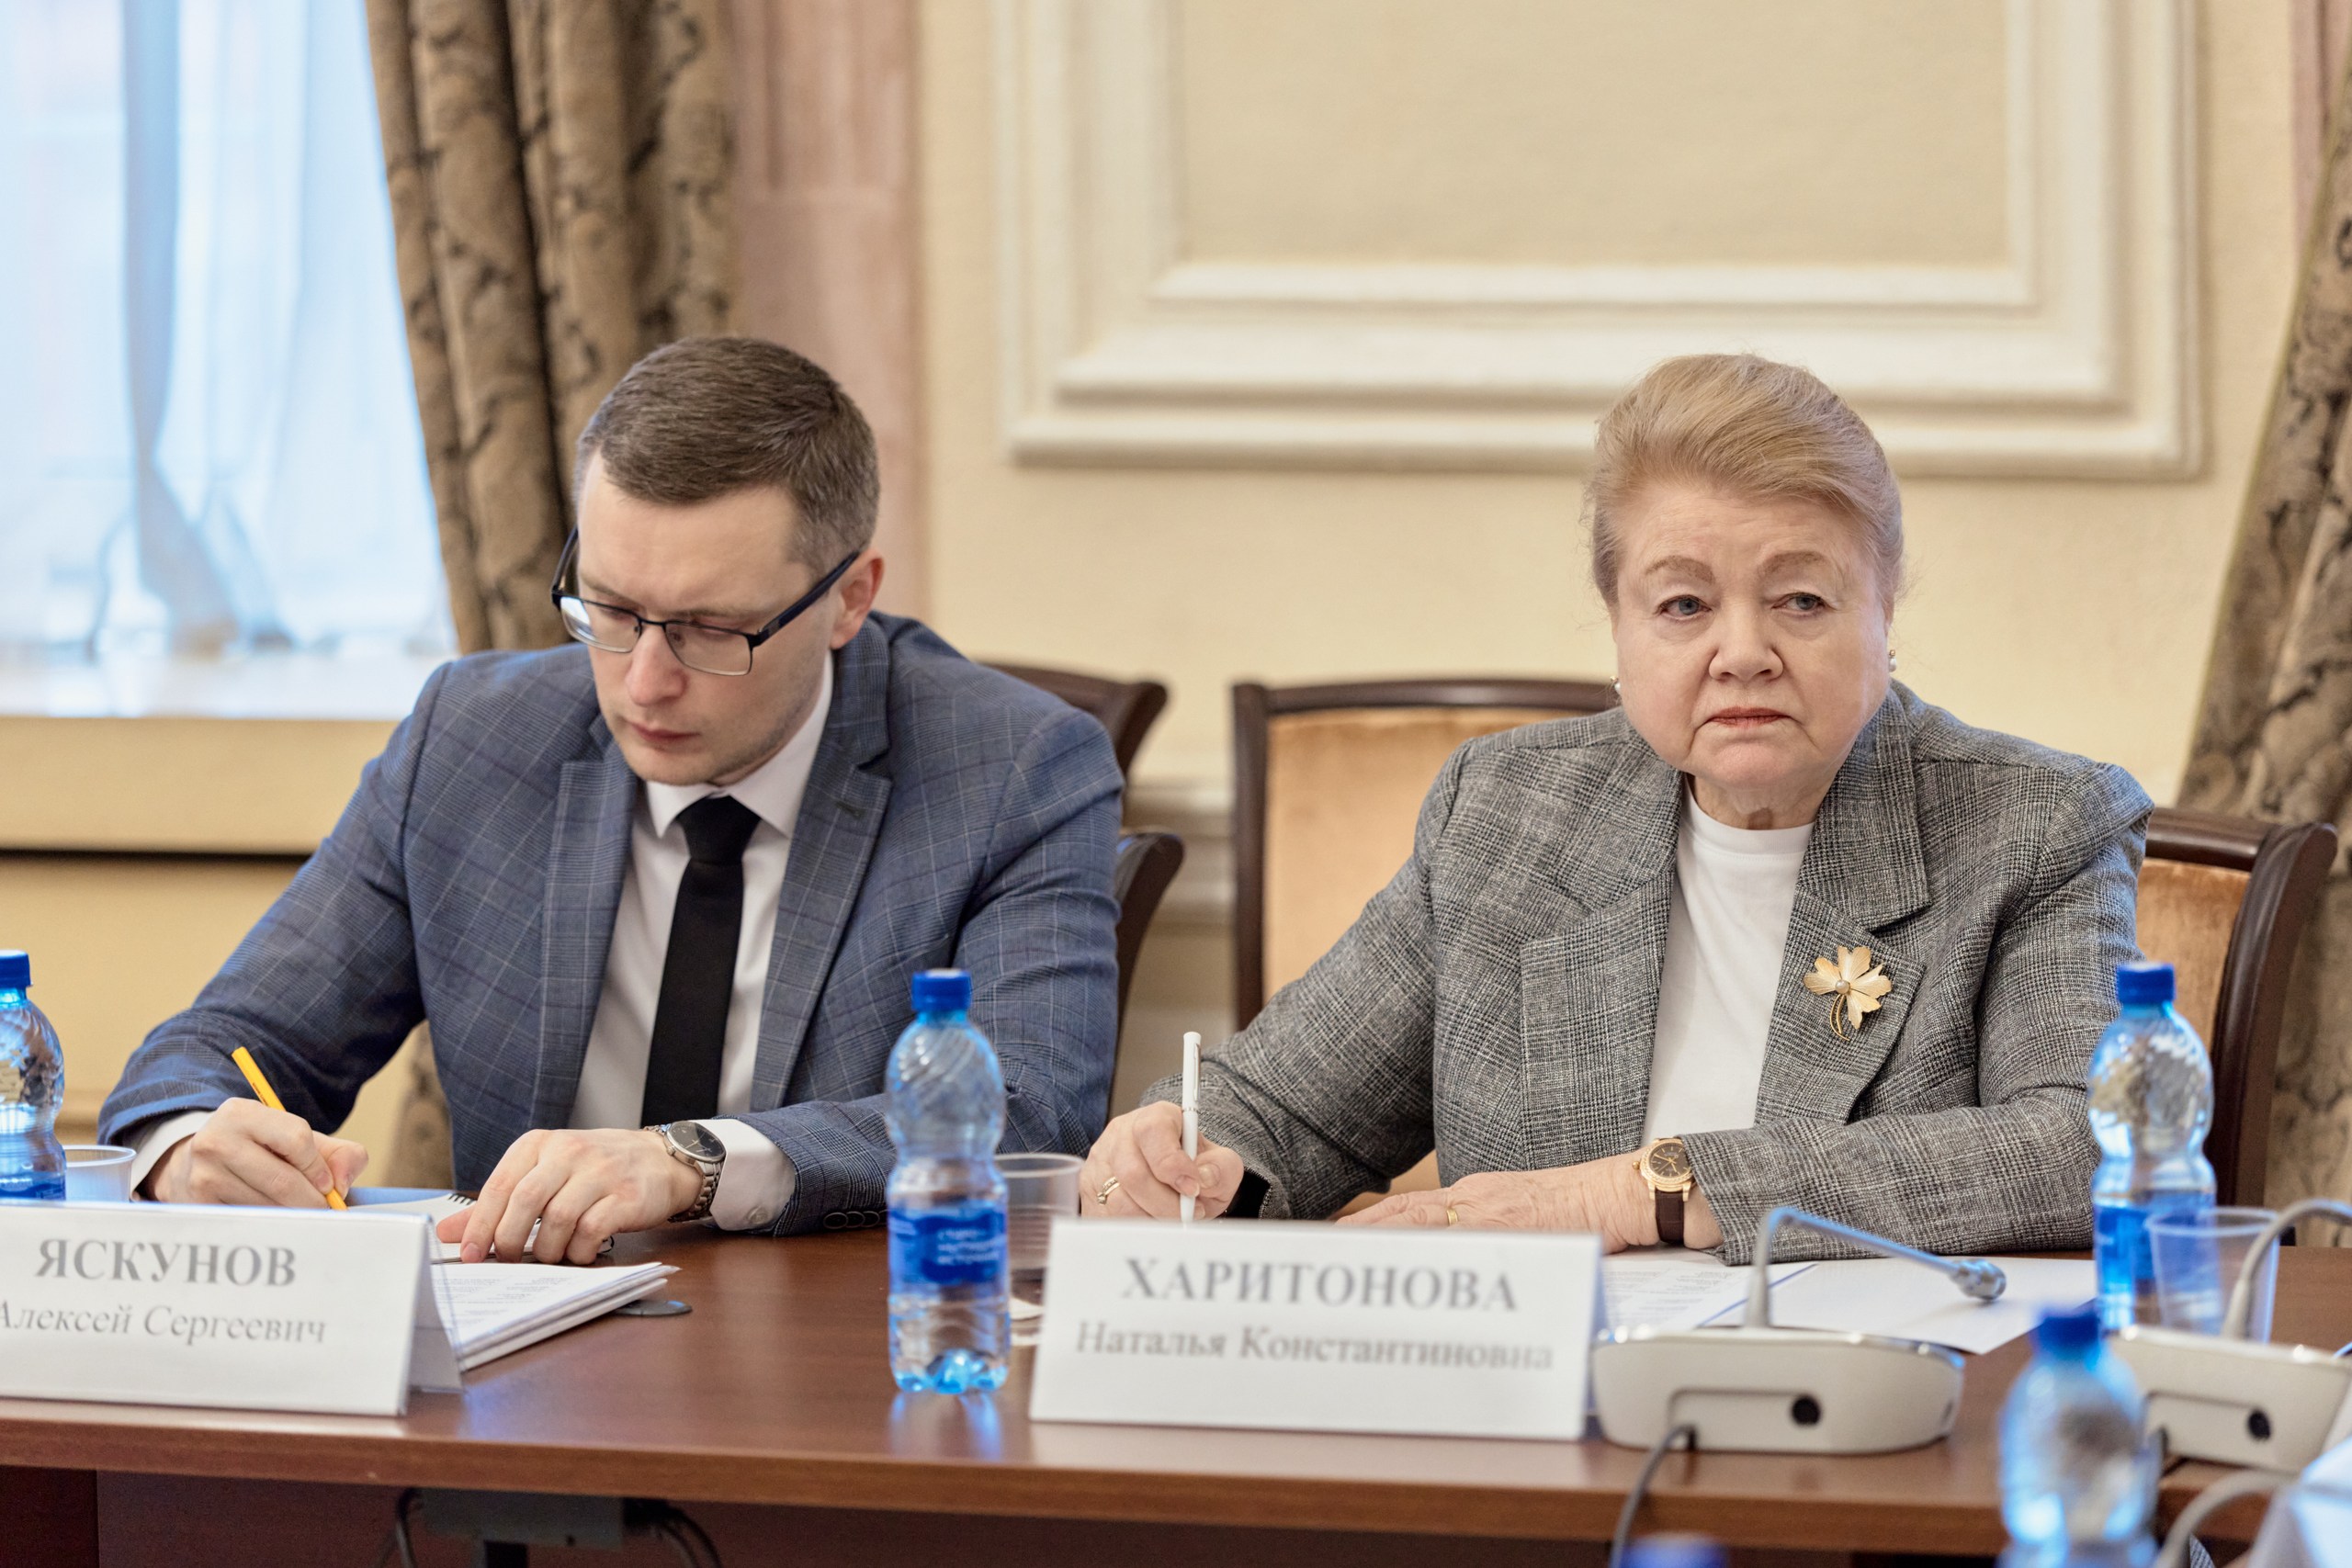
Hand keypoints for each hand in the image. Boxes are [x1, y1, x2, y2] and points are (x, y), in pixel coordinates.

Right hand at [145, 1098, 368, 1207]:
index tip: (326, 1184)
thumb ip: (338, 1153)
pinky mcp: (199, 1207)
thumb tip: (342, 1185)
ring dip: (293, 1216)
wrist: (197, 1165)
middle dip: (312, 1202)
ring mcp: (203, 1176)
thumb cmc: (259, 1150)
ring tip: (297, 1213)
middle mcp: (216, 1141)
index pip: (297, 1139)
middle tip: (324, 1212)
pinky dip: (271, 1226)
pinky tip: (274, 1219)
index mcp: (241, 1113)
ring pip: (268, 1206)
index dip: (318, 1166)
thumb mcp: (296, 1138)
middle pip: (283, 1181)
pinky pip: (250, 1223)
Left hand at [439, 1129, 700, 1263]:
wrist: (660, 1161)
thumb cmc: (595, 1171)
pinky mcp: (626, 1195)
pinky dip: (579, 1251)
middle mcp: (569, 1152)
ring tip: (550, 1257)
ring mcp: (601, 1172)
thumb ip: (499, 1203)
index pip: (500, 1185)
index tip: (471, 1254)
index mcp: (541, 1144)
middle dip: (509, 1241)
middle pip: (525, 1201)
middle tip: (507, 1262)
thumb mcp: (545, 1174)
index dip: (481, 1224)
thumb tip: (448, 1233)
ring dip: (547, 1249)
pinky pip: (592, 1231)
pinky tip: (580, 1253)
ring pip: (558, 1219)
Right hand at [1079, 1102, 1246, 1219]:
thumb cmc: (1195, 1167)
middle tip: (1189, 1214)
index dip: (1172, 1164)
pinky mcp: (1090, 1192)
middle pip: (1133, 1173)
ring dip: (1152, 1219)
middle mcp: (1122, 1136)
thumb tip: (1204, 1179)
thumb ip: (1221, 1167)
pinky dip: (1135, 1229)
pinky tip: (1154, 1225)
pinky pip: (1107, 1219)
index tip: (1193, 1188)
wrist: (1176, 1178)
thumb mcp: (1219, 1162)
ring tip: (1173, 1220)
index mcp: (1155, 1119)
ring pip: (1118, 1201)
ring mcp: (1101, 1164)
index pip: (1152, 1132)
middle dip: (1166, 1204)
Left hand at [1338, 1152, 1718, 1249]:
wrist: (1627, 1192)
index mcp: (1473, 1198)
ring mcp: (1488, 1207)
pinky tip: (1398, 1266)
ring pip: (1416, 1222)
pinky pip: (1456, 1241)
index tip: (1326, 1243)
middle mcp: (1472, 1197)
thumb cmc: (1587, 1211)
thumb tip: (1461, 1270)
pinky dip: (1422, 1254)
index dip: (1362, 1228)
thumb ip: (1491, 1240)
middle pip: (1397, 1214)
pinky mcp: (1510, 1221)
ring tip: (1333, 1260)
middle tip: (1309, 1254)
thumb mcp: (1526, 1222)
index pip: (1404, 1213)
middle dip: (1351, 1235)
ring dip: (1373, 1240)